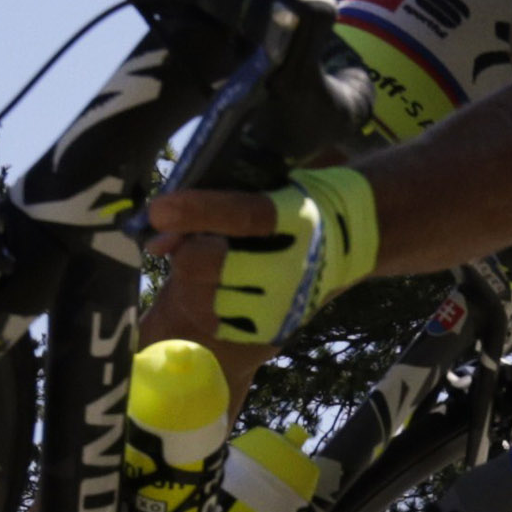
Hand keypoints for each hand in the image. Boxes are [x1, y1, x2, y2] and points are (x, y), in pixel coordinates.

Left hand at [145, 169, 377, 347]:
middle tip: (189, 241)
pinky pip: (214, 323)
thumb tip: (158, 225)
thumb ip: (219, 198)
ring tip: (204, 267)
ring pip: (202, 300)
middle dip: (185, 250)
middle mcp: (294, 263)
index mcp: (296, 215)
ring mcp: (285, 302)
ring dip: (189, 280)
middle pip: (208, 264)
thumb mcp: (271, 183)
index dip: (196, 213)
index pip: (242, 216)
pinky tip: (210, 289)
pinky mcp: (274, 328)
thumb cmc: (297, 200)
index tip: (158, 209)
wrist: (353, 237)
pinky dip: (202, 304)